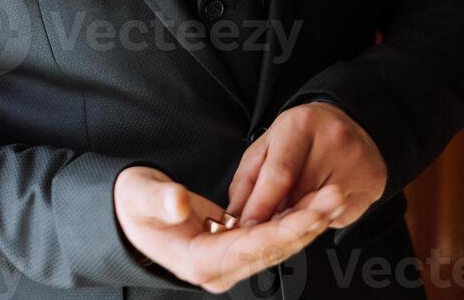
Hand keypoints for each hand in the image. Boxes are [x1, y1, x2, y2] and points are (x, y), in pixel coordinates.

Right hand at [113, 164, 345, 293]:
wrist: (128, 214)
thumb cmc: (133, 205)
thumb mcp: (141, 197)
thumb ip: (161, 200)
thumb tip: (179, 203)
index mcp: (199, 261)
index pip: (252, 247)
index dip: (285, 229)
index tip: (312, 211)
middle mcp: (219, 268)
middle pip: (273, 250)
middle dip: (307, 224)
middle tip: (336, 197)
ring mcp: (227, 260)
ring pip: (276, 244)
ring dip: (306, 221)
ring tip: (333, 196)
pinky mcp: (232, 246)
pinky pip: (269, 235)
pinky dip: (291, 218)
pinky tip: (311, 202)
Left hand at [226, 102, 387, 229]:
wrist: (353, 123)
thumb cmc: (304, 134)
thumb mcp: (269, 142)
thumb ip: (248, 177)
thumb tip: (235, 215)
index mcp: (302, 124)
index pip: (279, 175)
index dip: (260, 206)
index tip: (246, 228)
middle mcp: (334, 141)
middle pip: (298, 197)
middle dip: (277, 217)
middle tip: (265, 225)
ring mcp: (356, 164)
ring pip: (317, 211)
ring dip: (297, 220)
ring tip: (291, 210)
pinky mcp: (372, 184)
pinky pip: (336, 216)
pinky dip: (320, 217)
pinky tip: (318, 203)